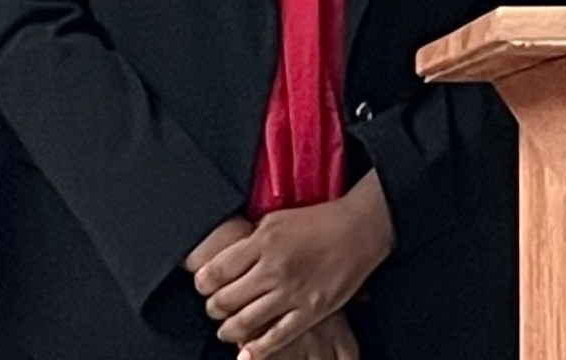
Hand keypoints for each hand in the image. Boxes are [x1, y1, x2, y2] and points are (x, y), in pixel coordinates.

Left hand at [195, 173, 394, 354]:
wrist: (362, 228)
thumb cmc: (320, 221)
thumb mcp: (276, 219)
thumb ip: (249, 242)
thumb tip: (222, 261)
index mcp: (262, 242)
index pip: (213, 274)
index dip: (202, 285)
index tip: (205, 286)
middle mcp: (274, 269)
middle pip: (223, 302)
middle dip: (214, 308)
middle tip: (217, 307)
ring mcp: (293, 292)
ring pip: (243, 324)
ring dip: (228, 331)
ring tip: (229, 328)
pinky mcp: (312, 310)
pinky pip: (277, 337)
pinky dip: (257, 350)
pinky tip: (246, 353)